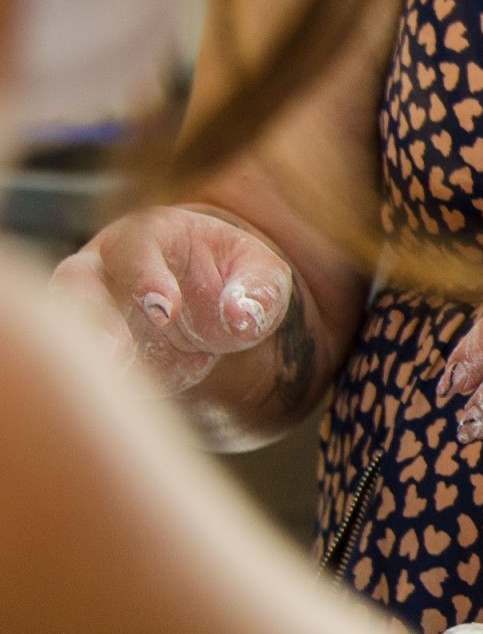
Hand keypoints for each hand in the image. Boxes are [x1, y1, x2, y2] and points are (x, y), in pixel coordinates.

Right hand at [50, 205, 292, 392]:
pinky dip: (94, 378)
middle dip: (90, 313)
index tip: (163, 312)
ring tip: (109, 378)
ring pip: (68, 321)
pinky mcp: (99, 347)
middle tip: (113, 351)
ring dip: (82, 351)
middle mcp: (110, 267)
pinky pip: (84, 362)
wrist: (218, 305)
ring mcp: (97, 308)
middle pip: (77, 279)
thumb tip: (241, 317)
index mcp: (152, 235)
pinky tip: (115, 399)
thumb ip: (257, 292)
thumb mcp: (264, 275)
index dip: (146, 278)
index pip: (136, 248)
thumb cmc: (239, 278)